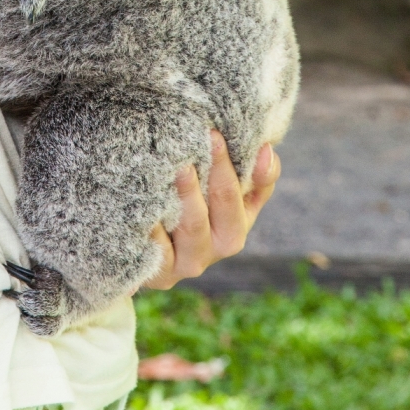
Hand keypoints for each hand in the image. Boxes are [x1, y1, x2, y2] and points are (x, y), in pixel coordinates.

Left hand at [141, 133, 279, 290]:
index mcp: (238, 223)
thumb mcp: (222, 189)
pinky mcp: (161, 274)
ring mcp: (189, 263)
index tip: (223, 134)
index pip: (252, 193)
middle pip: (227, 214)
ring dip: (191, 197)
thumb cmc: (189, 202)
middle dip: (220, 175)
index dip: (243, 165)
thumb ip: (252, 172)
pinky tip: (148, 204)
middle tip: (210, 140)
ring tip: (182, 168)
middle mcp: (218, 247)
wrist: (144, 241)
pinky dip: (156, 227)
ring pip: (195, 230)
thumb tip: (265, 151)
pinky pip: (160, 252)